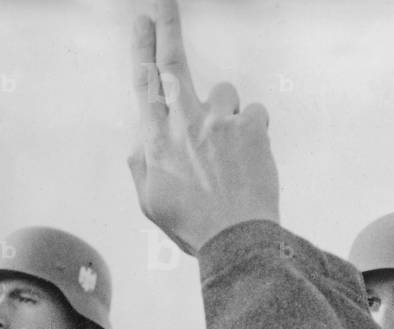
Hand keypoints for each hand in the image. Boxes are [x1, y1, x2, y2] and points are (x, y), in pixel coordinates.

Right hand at [128, 0, 278, 254]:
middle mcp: (184, 122)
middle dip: (166, 27)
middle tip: (162, 2)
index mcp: (156, 141)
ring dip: (226, 112)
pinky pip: (254, 113)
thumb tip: (139, 138)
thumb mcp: (151, 203)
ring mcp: (219, 121)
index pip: (143, 84)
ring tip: (230, 150)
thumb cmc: (192, 226)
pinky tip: (251, 157)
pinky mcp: (250, 127)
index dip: (141, 49)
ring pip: (223, 92)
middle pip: (173, 62)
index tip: (140, 22)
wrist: (236, 240)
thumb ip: (141, 165)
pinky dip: (253, 130)